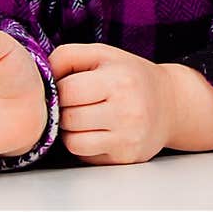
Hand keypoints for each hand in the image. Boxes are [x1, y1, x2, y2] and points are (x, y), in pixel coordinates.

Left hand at [48, 42, 174, 164]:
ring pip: (73, 141)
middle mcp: (127, 110)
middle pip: (69, 117)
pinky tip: (95, 131)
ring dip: (70, 130)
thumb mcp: (102, 54)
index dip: (60, 89)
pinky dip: (83, 144)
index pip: (68, 91)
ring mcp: (128, 137)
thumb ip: (68, 56)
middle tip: (73, 103)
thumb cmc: (128, 75)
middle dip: (64, 110)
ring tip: (82, 117)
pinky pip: (86, 155)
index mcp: (119, 79)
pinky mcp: (126, 157)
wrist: (170, 104)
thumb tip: (42, 76)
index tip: (67, 86)